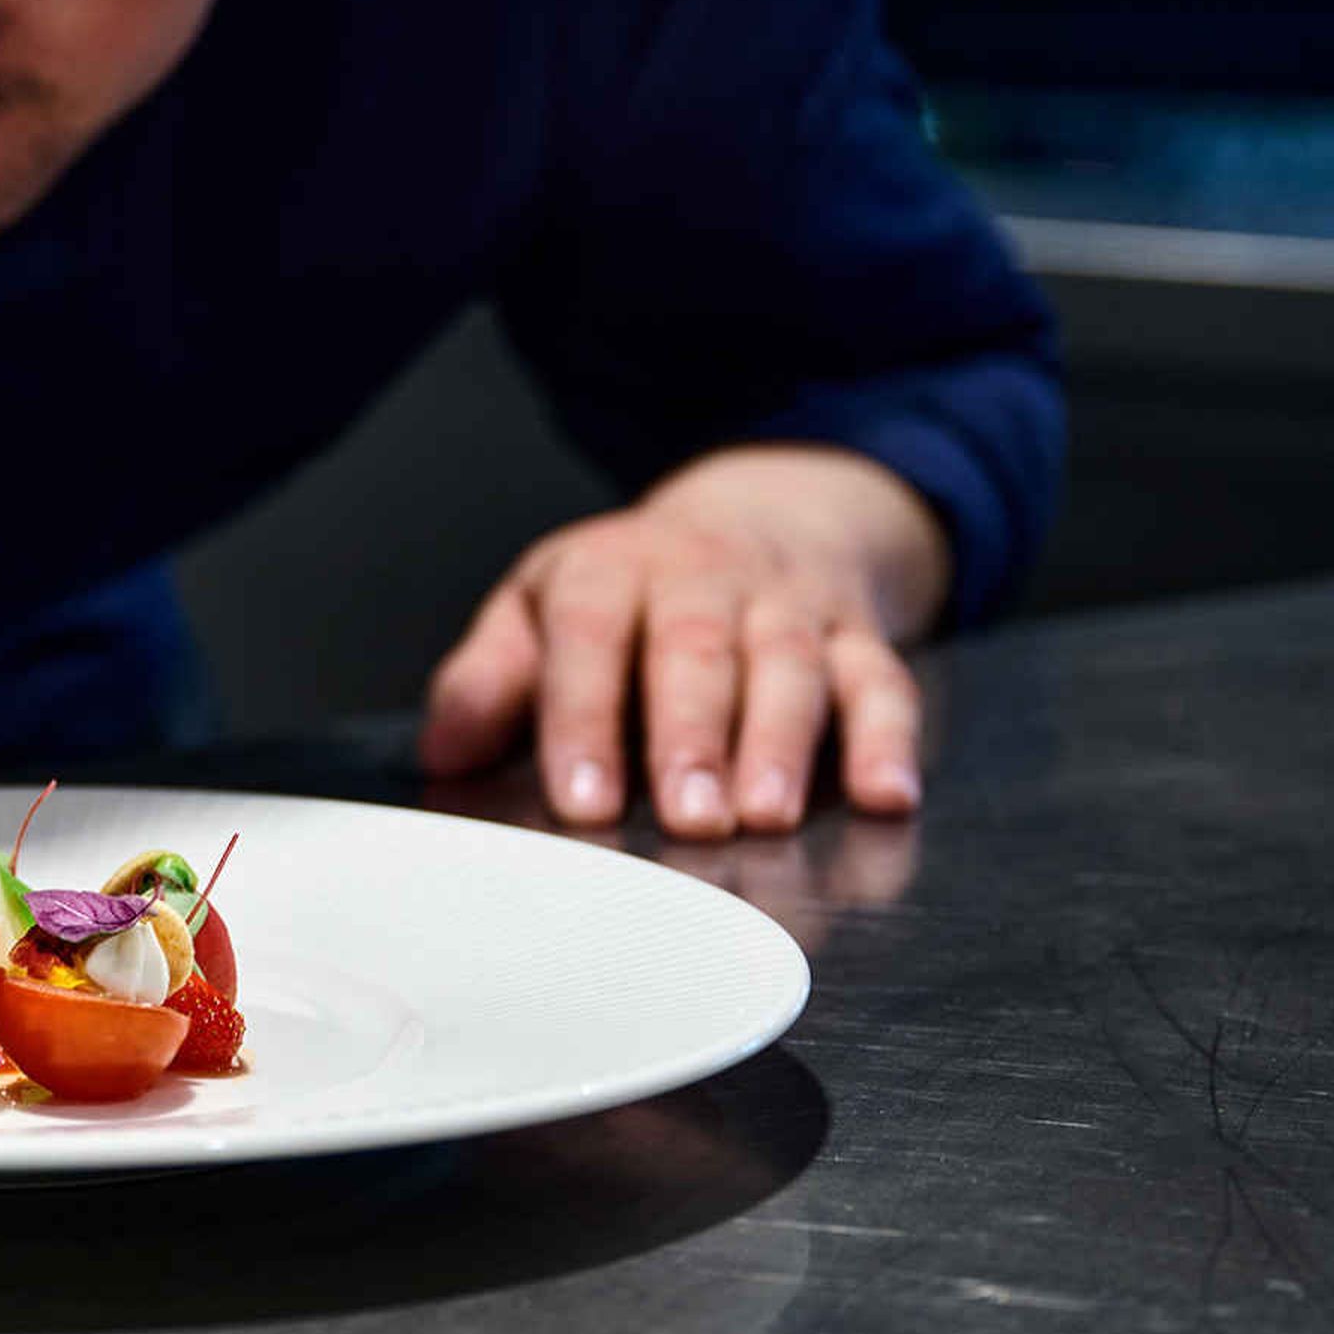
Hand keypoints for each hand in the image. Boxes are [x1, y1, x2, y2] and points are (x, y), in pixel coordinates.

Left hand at [417, 444, 948, 839]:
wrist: (760, 514)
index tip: (581, 800)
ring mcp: (788, 605)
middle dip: (691, 737)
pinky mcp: (860, 635)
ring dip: (781, 745)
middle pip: (697, 651)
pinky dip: (889, 742)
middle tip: (686, 819)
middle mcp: (704, 579)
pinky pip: (883, 683)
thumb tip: (443, 752)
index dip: (584, 717)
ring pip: (791, 667)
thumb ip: (491, 680)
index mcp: (610, 570)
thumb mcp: (542, 610)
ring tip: (765, 815)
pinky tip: (887, 798)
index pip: (591, 635)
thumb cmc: (630, 592)